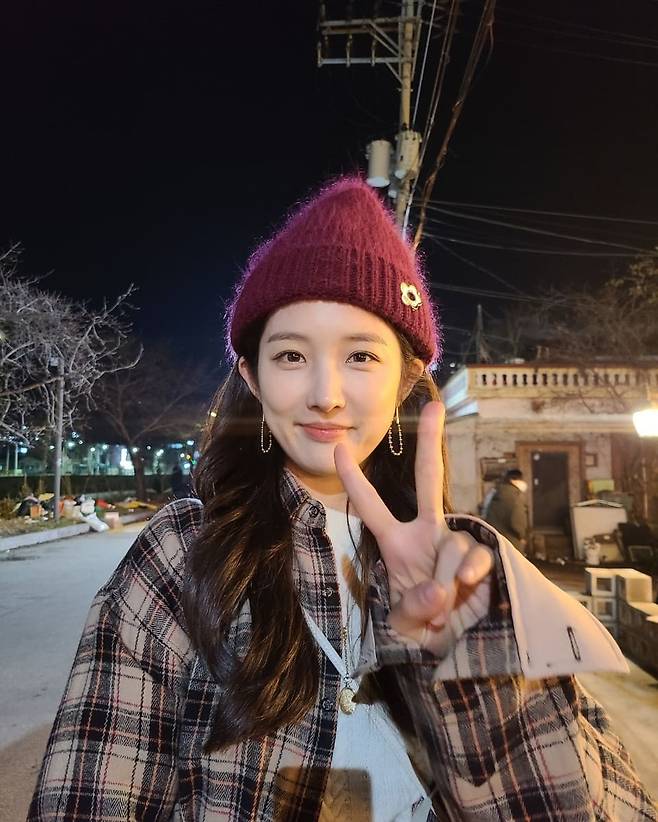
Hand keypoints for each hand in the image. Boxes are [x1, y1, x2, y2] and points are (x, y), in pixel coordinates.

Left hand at [334, 401, 493, 653]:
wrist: (459, 648)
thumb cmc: (421, 631)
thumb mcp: (404, 627)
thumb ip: (413, 608)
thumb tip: (438, 589)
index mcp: (396, 542)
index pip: (370, 506)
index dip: (354, 479)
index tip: (337, 447)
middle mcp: (425, 533)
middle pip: (427, 478)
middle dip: (430, 442)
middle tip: (434, 406)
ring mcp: (453, 541)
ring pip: (452, 541)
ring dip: (447, 577)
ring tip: (445, 604)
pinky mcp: (481, 555)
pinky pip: (476, 554)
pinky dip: (470, 575)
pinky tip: (467, 591)